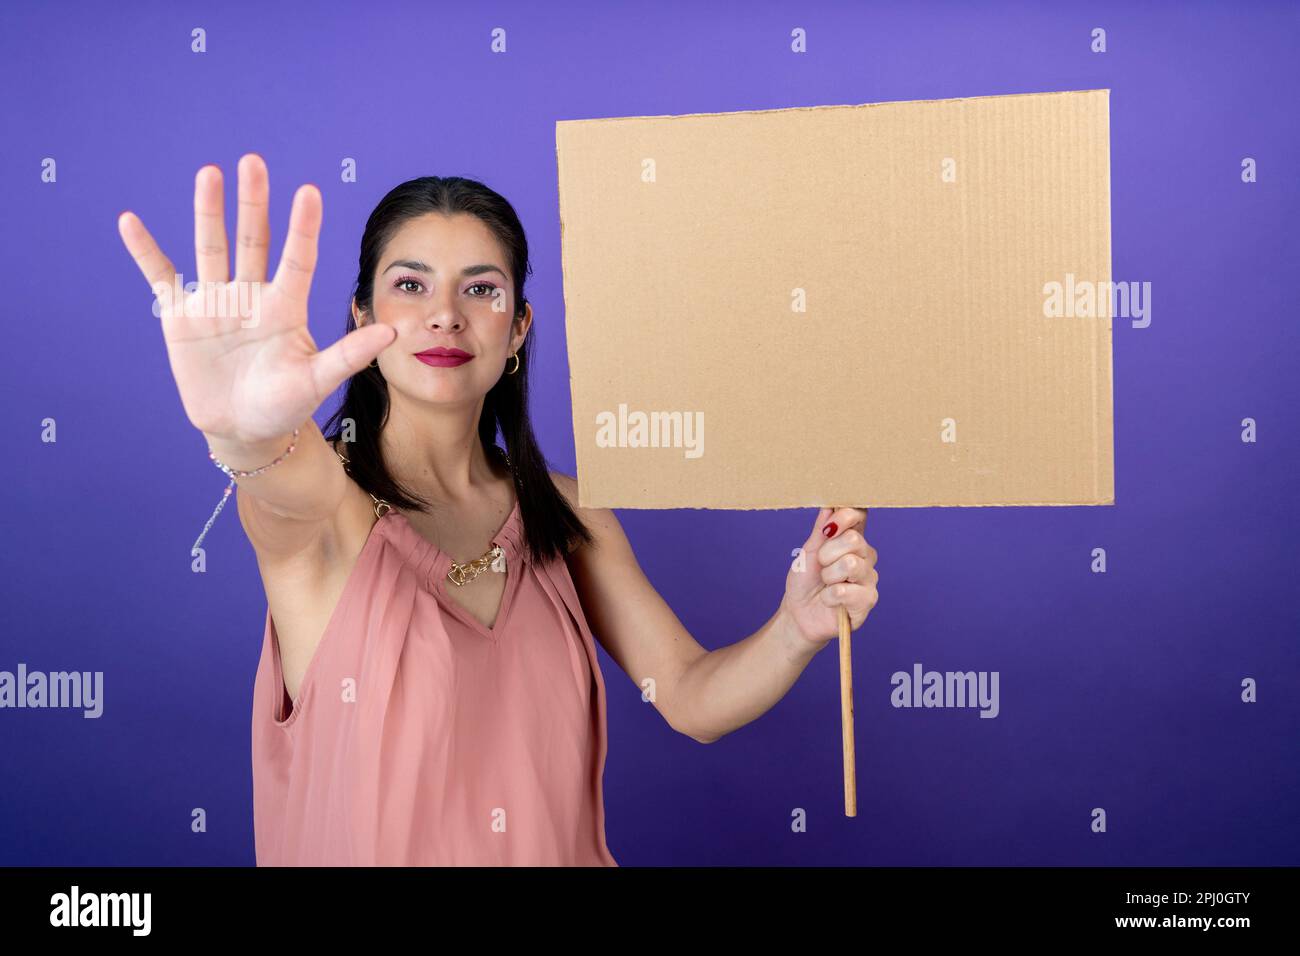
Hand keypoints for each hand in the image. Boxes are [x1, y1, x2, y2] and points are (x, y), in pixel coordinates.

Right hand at [116, 154, 395, 444]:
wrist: (244, 429)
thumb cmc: (286, 405)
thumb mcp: (318, 380)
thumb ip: (350, 354)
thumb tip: (393, 331)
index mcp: (285, 306)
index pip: (297, 258)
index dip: (303, 227)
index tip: (310, 192)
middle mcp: (251, 295)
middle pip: (253, 240)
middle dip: (253, 202)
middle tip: (253, 161)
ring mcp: (215, 302)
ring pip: (212, 247)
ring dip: (209, 212)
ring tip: (210, 173)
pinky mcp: (182, 317)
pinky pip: (161, 277)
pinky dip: (145, 251)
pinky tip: (131, 222)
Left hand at [780, 507, 878, 646]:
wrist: (799, 614)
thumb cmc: (805, 581)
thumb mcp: (808, 552)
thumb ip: (821, 530)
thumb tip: (829, 506)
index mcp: (852, 540)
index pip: (860, 516)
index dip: (845, 516)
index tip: (828, 528)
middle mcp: (865, 556)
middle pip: (854, 540)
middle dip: (827, 553)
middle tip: (821, 566)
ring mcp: (869, 578)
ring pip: (851, 564)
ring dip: (828, 576)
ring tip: (825, 584)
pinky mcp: (868, 600)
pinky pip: (846, 590)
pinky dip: (829, 596)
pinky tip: (829, 600)